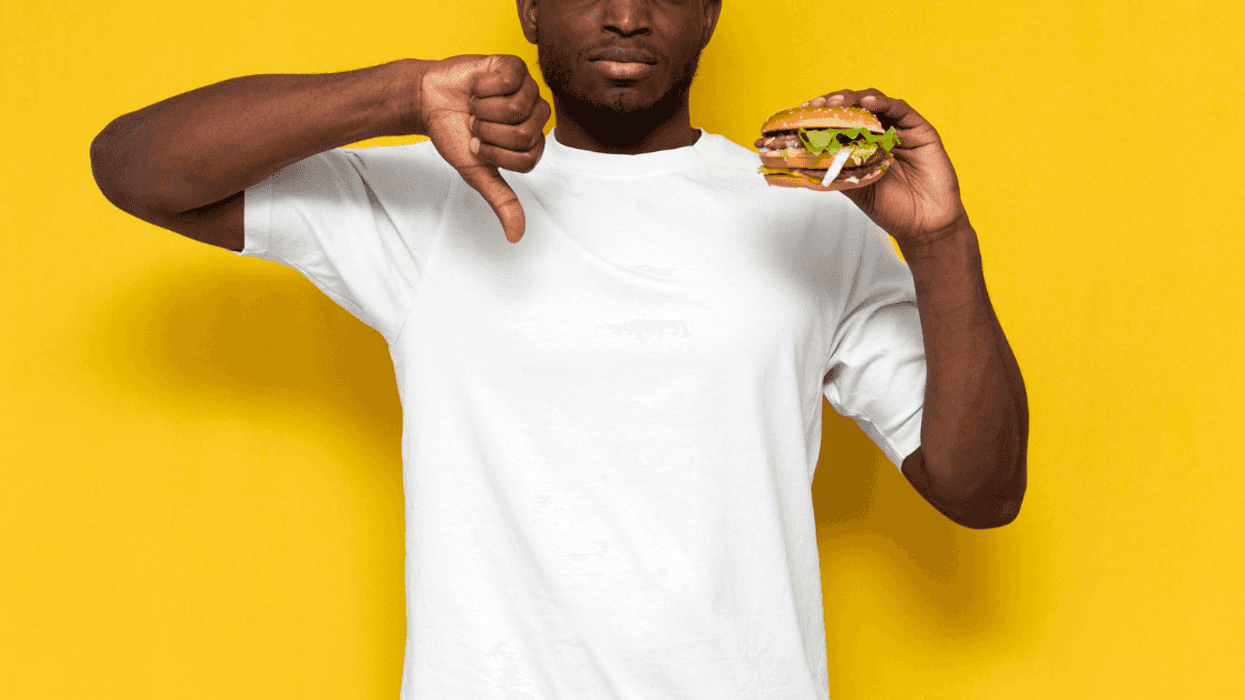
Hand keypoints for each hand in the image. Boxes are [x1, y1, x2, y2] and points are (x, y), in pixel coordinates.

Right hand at [418, 55, 551, 242]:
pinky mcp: (514, 66)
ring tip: (476, 106)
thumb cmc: (454, 134)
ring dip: (486, 110)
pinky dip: (485, 86)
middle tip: (476, 125)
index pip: (527, 159)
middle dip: (489, 133)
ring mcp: (527, 89)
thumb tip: (516, 236)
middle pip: (525, 134)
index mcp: (532, 142)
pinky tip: (478, 86)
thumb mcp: (477, 172)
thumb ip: (502, 201)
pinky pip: (510, 80)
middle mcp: (535, 115)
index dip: (496, 155)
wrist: (428, 102)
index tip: (479, 147)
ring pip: (518, 107)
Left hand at [802, 89, 969, 249]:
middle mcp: (881, 133)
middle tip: (817, 106)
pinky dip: (882, 104)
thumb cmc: (892, 209)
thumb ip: (834, 170)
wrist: (923, 226)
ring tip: (836, 104)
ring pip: (875, 103)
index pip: (840, 122)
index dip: (822, 115)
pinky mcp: (920, 130)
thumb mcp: (854, 188)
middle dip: (834, 104)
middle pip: (855, 107)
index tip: (802, 114)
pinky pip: (900, 109)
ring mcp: (901, 130)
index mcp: (864, 145)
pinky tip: (866, 104)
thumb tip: (799, 162)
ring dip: (853, 100)